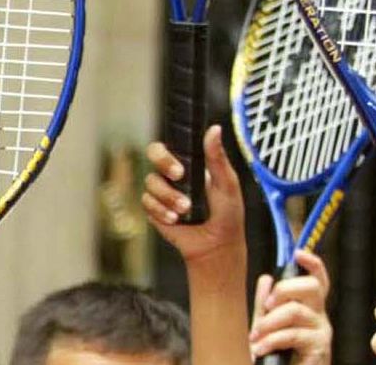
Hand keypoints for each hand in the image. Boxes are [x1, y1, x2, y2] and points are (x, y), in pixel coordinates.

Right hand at [142, 124, 243, 263]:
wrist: (217, 246)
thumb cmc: (227, 215)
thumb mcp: (227, 184)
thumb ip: (217, 157)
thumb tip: (215, 129)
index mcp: (189, 164)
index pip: (170, 145)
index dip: (167, 151)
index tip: (179, 169)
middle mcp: (172, 175)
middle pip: (152, 154)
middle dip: (162, 164)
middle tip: (178, 177)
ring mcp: (161, 192)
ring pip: (151, 182)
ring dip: (168, 197)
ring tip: (185, 210)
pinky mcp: (154, 210)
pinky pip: (148, 203)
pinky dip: (162, 211)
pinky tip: (175, 219)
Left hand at [249, 249, 332, 364]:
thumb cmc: (278, 352)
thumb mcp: (266, 324)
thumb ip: (265, 303)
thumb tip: (266, 278)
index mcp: (309, 306)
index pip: (318, 279)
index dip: (312, 263)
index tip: (298, 253)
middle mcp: (320, 315)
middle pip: (312, 286)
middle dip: (284, 289)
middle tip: (266, 306)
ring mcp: (322, 331)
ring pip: (295, 311)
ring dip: (269, 323)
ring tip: (255, 338)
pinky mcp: (320, 348)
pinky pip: (293, 335)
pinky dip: (271, 341)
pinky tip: (259, 349)